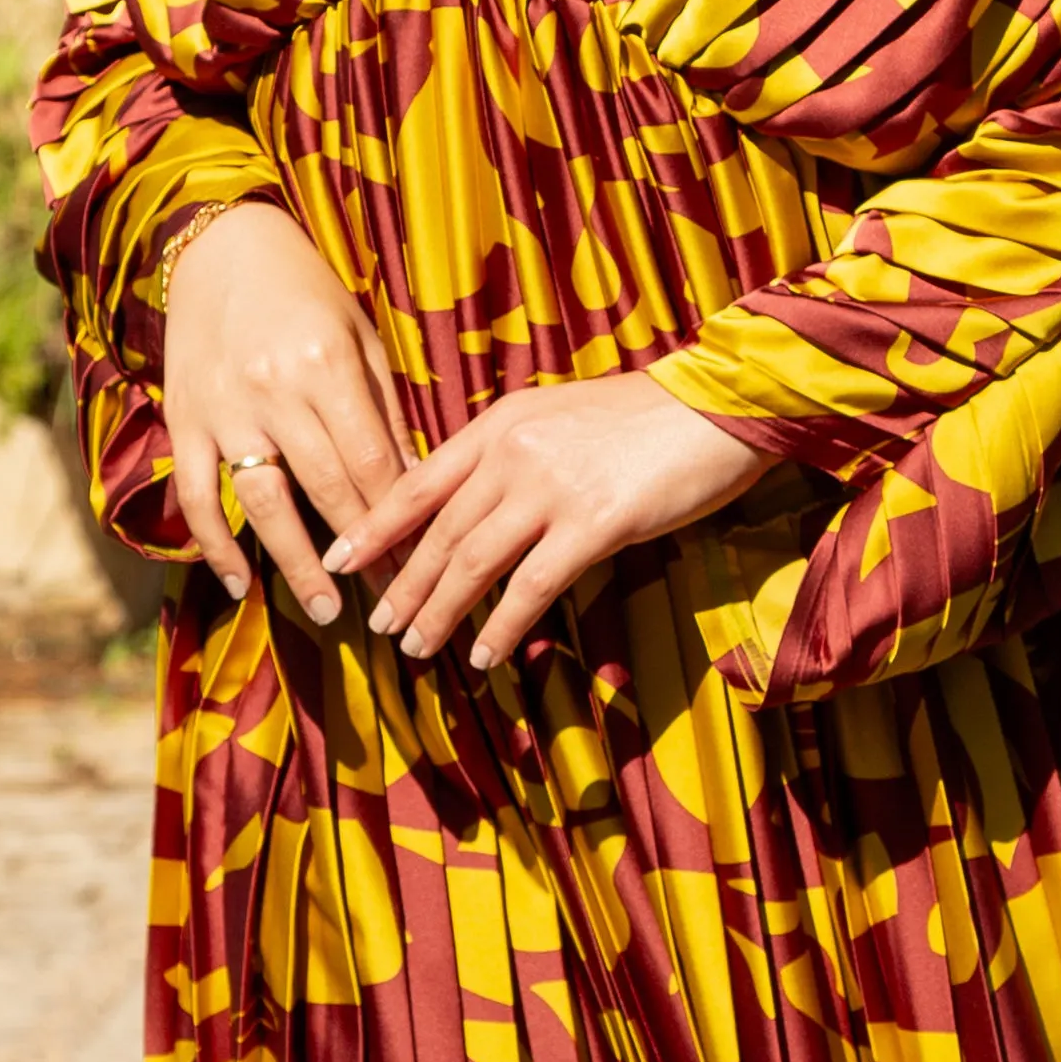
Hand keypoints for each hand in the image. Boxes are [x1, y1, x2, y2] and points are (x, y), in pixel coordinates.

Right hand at [161, 201, 407, 622]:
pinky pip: (196, 495)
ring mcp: (223, 409)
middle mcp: (273, 390)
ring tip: (328, 609)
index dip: (400, 519)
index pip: (372, 462)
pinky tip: (241, 582)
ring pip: (263, 502)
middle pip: (327, 489)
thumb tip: (419, 483)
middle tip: (395, 601)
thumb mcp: (360, 337)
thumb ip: (385, 409)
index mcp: (326, 365)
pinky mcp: (182, 420)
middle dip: (364, 551)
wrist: (217, 249)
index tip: (425, 562)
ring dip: (296, 562)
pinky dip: (215, 544)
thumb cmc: (306, 293)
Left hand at [328, 374, 766, 671]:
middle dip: (402, 584)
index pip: (419, 480)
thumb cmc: (647, 417)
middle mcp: (514, 452)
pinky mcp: (593, 523)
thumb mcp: (562, 417)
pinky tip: (483, 655)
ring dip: (439, 612)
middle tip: (378, 623)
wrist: (719, 406)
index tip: (341, 559)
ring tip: (418, 648)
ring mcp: (551, 488)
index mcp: (501, 423)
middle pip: (438, 531)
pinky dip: (502, 626)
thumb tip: (476, 499)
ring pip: (472, 562)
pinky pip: (531, 587)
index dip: (375, 525)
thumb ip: (514, 451)